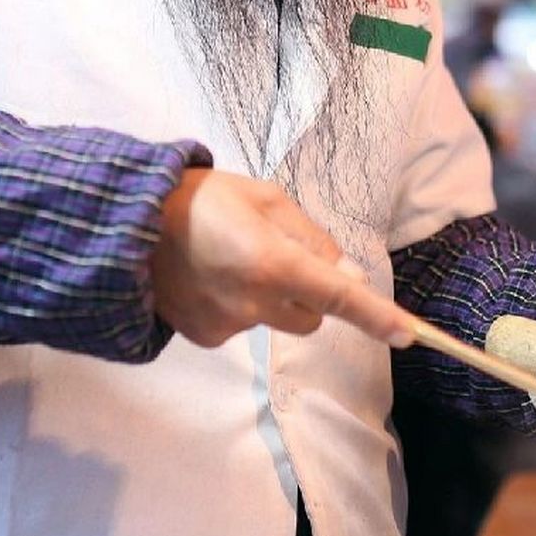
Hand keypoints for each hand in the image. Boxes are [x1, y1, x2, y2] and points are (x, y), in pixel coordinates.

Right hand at [152, 168, 412, 348]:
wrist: (127, 224)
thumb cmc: (203, 199)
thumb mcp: (266, 199)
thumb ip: (312, 239)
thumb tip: (349, 275)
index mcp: (273, 263)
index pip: (338, 297)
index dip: (376, 316)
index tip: (409, 334)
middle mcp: (254, 303)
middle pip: (312, 316)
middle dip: (310, 293)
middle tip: (278, 254)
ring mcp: (228, 325)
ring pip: (278, 320)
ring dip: (272, 298)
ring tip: (233, 260)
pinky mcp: (205, 337)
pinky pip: (243, 325)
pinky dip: (239, 305)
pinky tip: (211, 277)